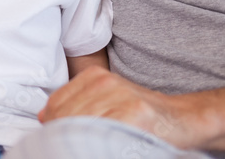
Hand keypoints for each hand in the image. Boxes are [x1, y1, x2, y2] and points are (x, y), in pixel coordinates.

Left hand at [39, 67, 202, 148]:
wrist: (181, 118)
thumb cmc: (138, 115)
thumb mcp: (104, 101)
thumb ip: (74, 106)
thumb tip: (44, 118)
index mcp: (93, 76)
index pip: (55, 105)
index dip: (53, 127)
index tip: (58, 140)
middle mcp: (104, 81)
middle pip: (66, 117)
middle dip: (65, 137)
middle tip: (71, 148)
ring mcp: (120, 95)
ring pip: (83, 127)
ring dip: (83, 143)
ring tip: (94, 147)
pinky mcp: (135, 113)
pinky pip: (104, 134)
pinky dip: (101, 145)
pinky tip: (108, 147)